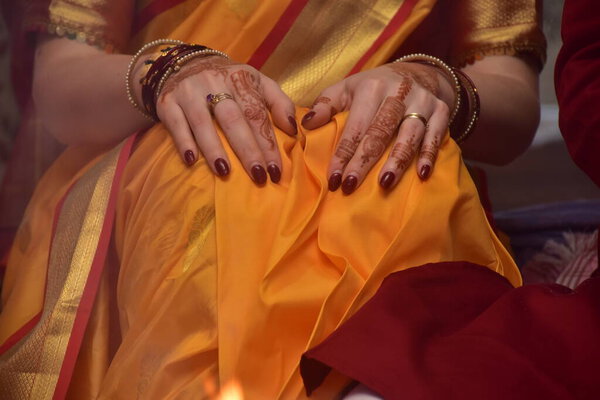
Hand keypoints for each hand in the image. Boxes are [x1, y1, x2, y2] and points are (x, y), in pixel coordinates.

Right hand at [139, 55, 296, 183]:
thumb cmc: (229, 82)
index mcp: (241, 79)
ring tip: (225, 171)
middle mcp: (215, 83)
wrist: (184, 64)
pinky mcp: (167, 101)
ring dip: (214, 148)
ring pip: (203, 122)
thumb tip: (294, 129)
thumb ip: (279, 102)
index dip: (268, 143)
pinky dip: (183, 142)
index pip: (257, 114)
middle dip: (247, 149)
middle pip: (233, 119)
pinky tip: (191, 160)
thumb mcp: (257, 83)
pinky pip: (176, 124)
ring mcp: (189, 91)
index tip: (276, 170)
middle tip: (258, 176)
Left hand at [301, 61, 454, 193]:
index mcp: (371, 88)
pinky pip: (435, 135)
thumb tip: (305, 124)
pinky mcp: (441, 111)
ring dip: (396, 160)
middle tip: (350, 186)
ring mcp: (421, 102)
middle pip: (379, 132)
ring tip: (385, 184)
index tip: (333, 179)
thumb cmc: (372, 89)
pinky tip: (422, 174)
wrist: (414, 73)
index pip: (355, 126)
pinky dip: (429, 154)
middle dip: (364, 161)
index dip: (343, 153)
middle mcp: (397, 93)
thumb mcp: (346, 89)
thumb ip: (325, 105)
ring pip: (408, 134)